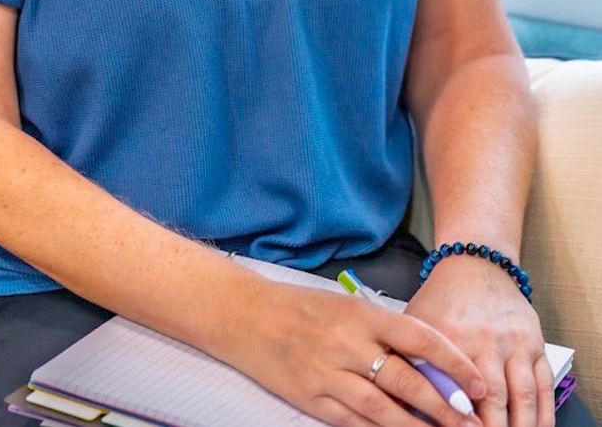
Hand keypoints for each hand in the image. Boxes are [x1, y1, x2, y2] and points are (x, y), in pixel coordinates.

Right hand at [225, 274, 485, 426]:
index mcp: (361, 314)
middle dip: (445, 406)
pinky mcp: (312, 398)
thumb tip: (428, 364)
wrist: (245, 316)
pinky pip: (355, 423)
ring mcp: (329, 374)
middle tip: (471, 422)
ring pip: (385, 410)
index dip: (453, 363)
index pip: (419, 338)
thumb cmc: (300, 308)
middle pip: (408, 381)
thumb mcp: (345, 308)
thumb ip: (382, 332)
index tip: (478, 384)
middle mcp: (348, 343)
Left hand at [404, 254, 553, 426]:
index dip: (456, 419)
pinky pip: (543, 385)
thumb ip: (412, 361)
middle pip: (492, 400)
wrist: (474, 264)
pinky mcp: (533, 343)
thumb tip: (404, 402)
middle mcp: (484, 341)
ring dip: (520, 425)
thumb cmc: (442, 299)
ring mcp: (512, 343)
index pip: (453, 391)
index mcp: (449, 338)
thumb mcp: (417, 323)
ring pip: (522, 396)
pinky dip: (543, 412)